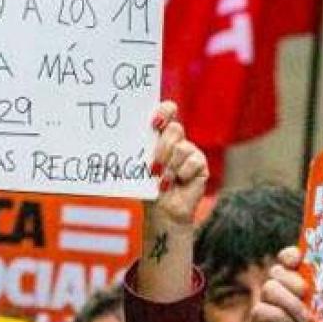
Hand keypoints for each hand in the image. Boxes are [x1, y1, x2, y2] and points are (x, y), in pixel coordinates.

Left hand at [150, 101, 207, 229]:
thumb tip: (122, 138)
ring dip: (169, 167)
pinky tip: (176, 183)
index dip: (165, 111)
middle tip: (154, 166)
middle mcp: (178, 140)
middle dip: (162, 148)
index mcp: (161, 135)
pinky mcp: (201, 164)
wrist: (162, 211)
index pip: (168, 110)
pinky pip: (193, 162)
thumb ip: (138, 149)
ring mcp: (191, 151)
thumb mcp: (140, 165)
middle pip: (175, 129)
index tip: (154, 123)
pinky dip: (181, 174)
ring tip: (163, 179)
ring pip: (182, 148)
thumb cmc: (148, 187)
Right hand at [249, 247, 322, 321]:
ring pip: (269, 288)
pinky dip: (278, 316)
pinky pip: (260, 310)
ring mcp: (268, 308)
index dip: (290, 255)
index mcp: (298, 282)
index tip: (300, 259)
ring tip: (306, 319)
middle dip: (293, 279)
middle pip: (276, 271)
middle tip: (307, 293)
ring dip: (290, 303)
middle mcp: (281, 292)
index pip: (286, 258)